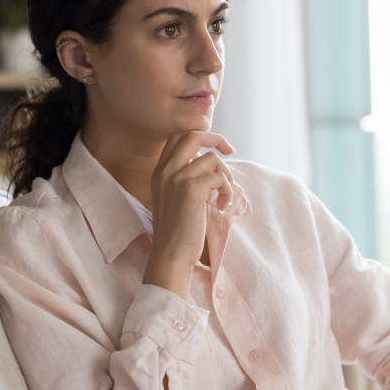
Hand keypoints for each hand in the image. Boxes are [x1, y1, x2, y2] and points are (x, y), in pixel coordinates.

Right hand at [143, 130, 234, 300]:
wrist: (170, 254)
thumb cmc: (176, 231)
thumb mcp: (174, 198)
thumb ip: (184, 178)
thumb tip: (209, 162)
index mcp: (159, 172)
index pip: (177, 137)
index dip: (198, 135)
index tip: (215, 146)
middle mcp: (165, 171)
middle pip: (192, 135)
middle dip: (216, 138)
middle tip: (230, 150)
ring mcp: (177, 178)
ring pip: (211, 158)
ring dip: (225, 175)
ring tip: (223, 196)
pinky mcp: (192, 189)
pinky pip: (219, 177)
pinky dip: (226, 190)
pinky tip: (221, 206)